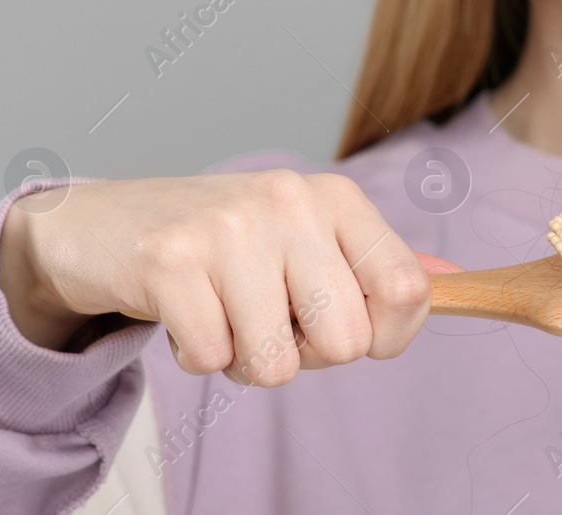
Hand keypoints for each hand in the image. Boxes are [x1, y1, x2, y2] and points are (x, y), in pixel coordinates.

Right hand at [0, 170, 462, 383]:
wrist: (105, 224)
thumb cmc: (223, 243)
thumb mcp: (307, 237)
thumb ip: (377, 263)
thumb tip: (456, 282)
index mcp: (336, 197)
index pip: (407, 291)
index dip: (386, 338)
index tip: (346, 331)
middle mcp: (290, 201)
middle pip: (345, 342)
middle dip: (305, 355)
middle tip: (267, 318)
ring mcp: (229, 227)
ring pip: (275, 363)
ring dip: (245, 360)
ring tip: (223, 313)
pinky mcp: (170, 260)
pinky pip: (212, 360)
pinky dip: (196, 355)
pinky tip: (184, 312)